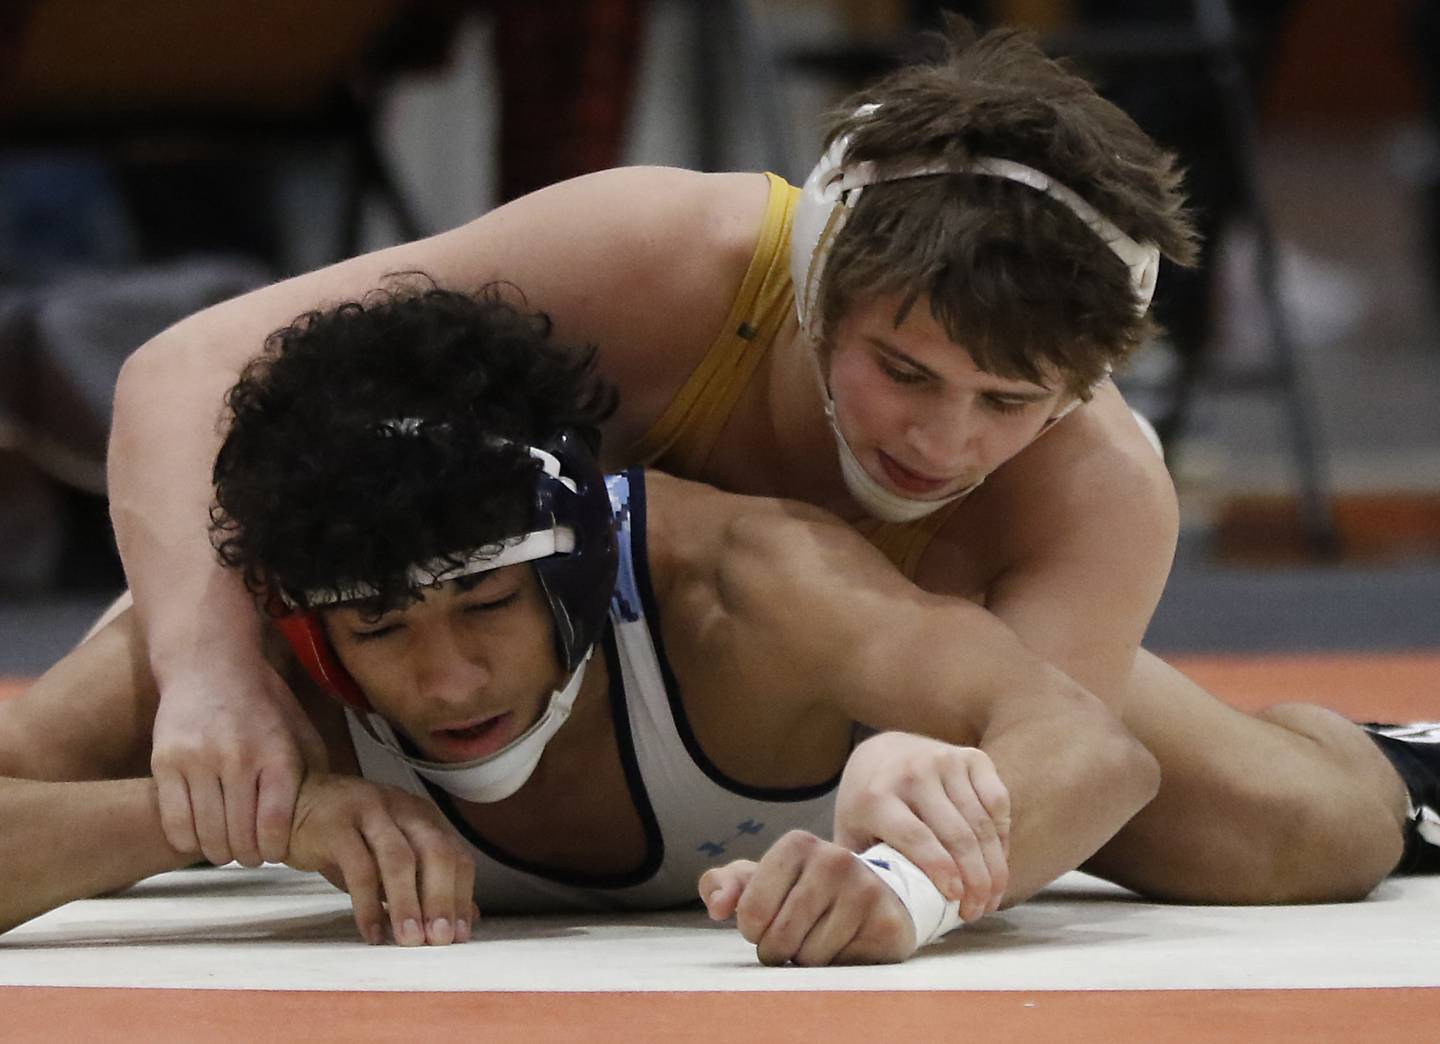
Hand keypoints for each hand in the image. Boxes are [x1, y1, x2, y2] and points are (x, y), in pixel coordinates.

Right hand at [150, 658, 327, 867]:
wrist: (208, 664)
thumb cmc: (259, 703)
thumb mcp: (297, 727)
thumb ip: (311, 766)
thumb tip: (326, 809)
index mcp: (277, 753)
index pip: (275, 822)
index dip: (275, 849)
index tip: (274, 853)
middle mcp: (239, 758)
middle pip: (240, 834)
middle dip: (248, 855)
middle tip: (249, 855)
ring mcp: (199, 760)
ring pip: (207, 833)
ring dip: (218, 852)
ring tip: (225, 849)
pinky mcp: (165, 762)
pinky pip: (174, 822)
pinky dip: (187, 840)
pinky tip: (197, 837)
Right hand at [288, 774, 477, 945]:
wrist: (292, 805)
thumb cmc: (347, 838)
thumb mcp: (390, 860)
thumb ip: (426, 884)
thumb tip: (468, 917)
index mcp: (423, 816)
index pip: (456, 855)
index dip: (462, 896)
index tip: (459, 936)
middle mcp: (403, 808)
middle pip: (435, 853)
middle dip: (442, 899)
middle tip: (440, 940)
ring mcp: (370, 812)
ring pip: (399, 859)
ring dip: (408, 903)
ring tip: (410, 940)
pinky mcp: (336, 825)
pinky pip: (358, 867)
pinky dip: (367, 904)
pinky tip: (372, 932)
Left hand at [699, 830, 914, 965]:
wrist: (879, 895)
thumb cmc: (807, 889)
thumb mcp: (763, 880)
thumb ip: (727, 885)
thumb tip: (716, 906)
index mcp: (798, 844)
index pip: (750, 912)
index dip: (752, 928)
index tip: (768, 919)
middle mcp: (835, 859)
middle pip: (778, 937)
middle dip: (777, 948)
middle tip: (793, 935)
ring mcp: (865, 890)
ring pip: (808, 957)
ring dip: (805, 959)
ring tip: (821, 936)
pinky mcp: (887, 923)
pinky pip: (839, 967)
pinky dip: (835, 965)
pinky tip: (846, 943)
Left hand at [833, 732, 1009, 922]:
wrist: (882, 752)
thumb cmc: (868, 806)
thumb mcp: (852, 834)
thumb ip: (865, 868)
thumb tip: (884, 912)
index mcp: (877, 796)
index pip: (915, 836)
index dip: (940, 870)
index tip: (956, 901)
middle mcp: (913, 773)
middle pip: (956, 835)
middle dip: (975, 881)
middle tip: (977, 911)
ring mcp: (945, 761)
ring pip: (982, 823)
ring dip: (994, 867)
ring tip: (992, 897)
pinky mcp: (971, 757)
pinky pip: (998, 801)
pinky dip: (1002, 837)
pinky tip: (998, 861)